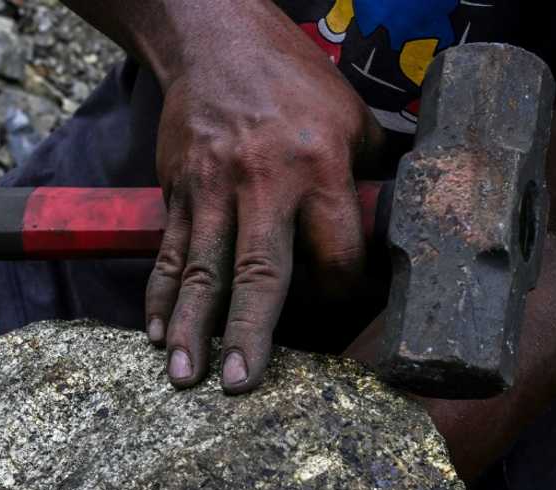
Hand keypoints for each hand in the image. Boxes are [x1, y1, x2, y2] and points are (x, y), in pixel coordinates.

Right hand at [144, 2, 382, 393]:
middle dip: (249, 331)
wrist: (216, 40)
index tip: (339, 315)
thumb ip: (368, 178)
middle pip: (259, 270)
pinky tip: (155, 334)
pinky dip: (160, 295)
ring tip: (183, 375)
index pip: (334, 254)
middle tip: (240, 382)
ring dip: (192, 327)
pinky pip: (168, 252)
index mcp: (318, 166)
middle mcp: (262, 181)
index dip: (341, 292)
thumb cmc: (293, 82)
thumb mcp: (351, 117)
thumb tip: (399, 229)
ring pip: (201, 269)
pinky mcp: (178, 190)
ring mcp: (212, 188)